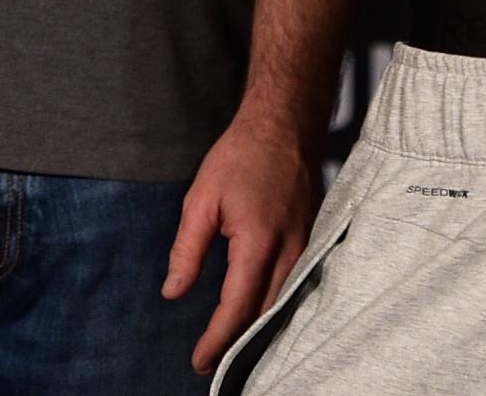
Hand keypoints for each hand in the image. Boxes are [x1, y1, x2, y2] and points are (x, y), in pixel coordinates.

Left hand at [164, 112, 318, 373]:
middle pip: (264, 313)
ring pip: (283, 303)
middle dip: (237, 343)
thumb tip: (173, 291)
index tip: (199, 361)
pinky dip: (275, 306)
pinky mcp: (312, 241)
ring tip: (230, 347)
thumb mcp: (201, 198)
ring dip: (258, 328)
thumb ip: (187, 249)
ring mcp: (306, 247)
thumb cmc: (241, 156)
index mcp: (257, 241)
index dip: (217, 339)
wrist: (286, 124)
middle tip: (211, 362)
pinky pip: (295, 285)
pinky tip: (259, 313)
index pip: (237, 306)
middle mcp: (289, 251)